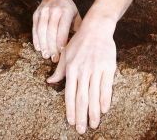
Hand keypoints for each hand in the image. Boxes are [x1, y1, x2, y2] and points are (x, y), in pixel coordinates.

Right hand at [32, 0, 81, 61]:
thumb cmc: (68, 8)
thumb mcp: (76, 15)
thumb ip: (77, 28)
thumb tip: (79, 46)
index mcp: (66, 11)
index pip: (63, 29)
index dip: (61, 42)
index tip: (62, 53)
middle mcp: (54, 10)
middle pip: (51, 31)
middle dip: (52, 46)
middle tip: (54, 58)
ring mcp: (43, 12)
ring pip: (42, 31)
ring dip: (43, 45)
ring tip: (46, 55)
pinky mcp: (36, 14)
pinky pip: (35, 28)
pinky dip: (36, 39)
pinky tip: (38, 48)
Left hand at [46, 16, 116, 133]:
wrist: (96, 28)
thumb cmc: (79, 42)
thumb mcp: (66, 55)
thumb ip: (59, 70)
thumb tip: (49, 82)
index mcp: (71, 69)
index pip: (69, 94)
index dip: (71, 109)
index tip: (71, 122)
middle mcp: (82, 71)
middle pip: (82, 98)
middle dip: (81, 116)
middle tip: (82, 130)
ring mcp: (95, 69)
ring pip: (94, 95)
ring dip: (94, 112)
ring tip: (94, 124)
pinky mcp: (108, 67)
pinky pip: (106, 86)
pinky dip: (105, 99)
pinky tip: (104, 110)